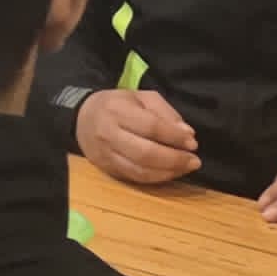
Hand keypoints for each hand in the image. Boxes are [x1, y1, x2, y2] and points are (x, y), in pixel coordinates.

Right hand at [75, 89, 201, 184]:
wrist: (82, 118)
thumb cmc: (117, 105)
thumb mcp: (141, 97)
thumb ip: (165, 113)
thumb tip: (187, 133)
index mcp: (117, 111)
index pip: (150, 127)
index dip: (174, 137)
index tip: (192, 142)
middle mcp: (109, 134)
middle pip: (145, 153)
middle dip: (174, 159)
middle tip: (194, 161)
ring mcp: (106, 155)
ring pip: (140, 170)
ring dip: (168, 172)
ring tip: (186, 168)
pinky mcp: (107, 169)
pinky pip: (135, 178)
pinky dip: (157, 178)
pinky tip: (170, 173)